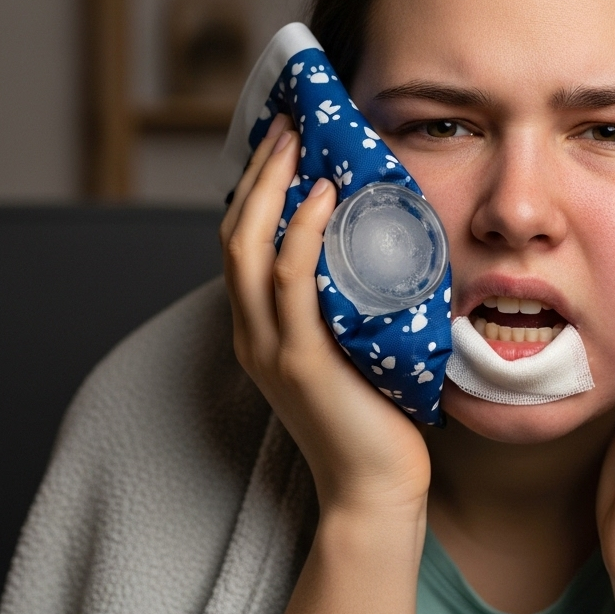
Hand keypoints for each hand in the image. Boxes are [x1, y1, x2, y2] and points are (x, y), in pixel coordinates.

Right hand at [219, 115, 431, 519]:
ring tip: (298, 142)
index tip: (283, 143)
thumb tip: (379, 251)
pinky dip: (300, 233)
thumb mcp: (351, 347)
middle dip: (258, 173)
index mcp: (260, 330)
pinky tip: (320, 197)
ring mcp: (270, 347)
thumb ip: (348, 305)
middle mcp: (252, 333)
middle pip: (235, 233)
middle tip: (287, 125)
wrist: (373, 488)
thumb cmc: (373, 418)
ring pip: (249, 249)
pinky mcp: (302, 361)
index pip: (243, 244)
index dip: (256, 189)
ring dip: (271, 187)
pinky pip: (290, 282)